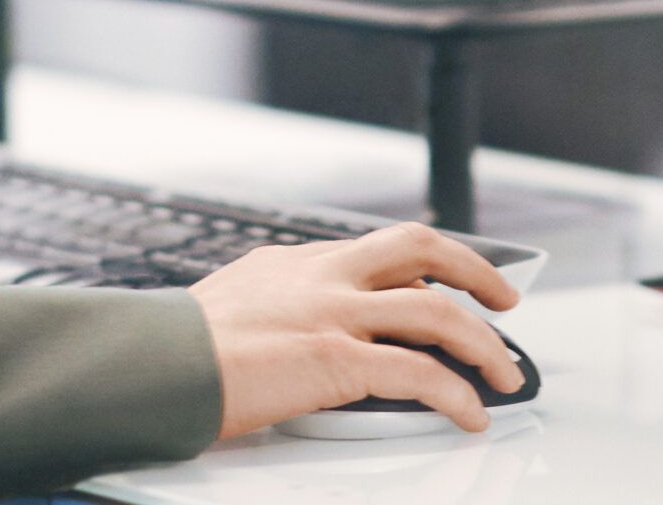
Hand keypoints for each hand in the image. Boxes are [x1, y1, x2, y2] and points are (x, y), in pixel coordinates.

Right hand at [189, 222, 524, 437]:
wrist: (156, 362)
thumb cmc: (181, 347)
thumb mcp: (236, 303)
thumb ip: (277, 306)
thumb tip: (296, 332)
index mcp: (298, 262)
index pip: (381, 250)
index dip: (428, 267)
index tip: (450, 281)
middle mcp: (322, 275)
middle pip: (419, 248)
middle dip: (475, 269)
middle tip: (506, 298)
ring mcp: (332, 313)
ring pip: (436, 309)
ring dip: (483, 342)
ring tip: (504, 373)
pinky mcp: (335, 359)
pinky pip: (419, 372)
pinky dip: (456, 394)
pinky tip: (469, 414)